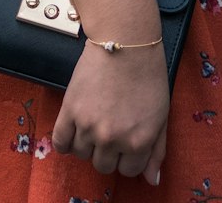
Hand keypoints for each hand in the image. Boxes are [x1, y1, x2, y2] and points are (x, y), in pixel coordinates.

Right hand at [52, 42, 168, 183]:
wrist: (125, 40)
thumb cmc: (148, 74)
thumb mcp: (161, 114)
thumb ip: (157, 150)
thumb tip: (151, 181)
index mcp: (138, 142)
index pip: (128, 170)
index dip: (127, 155)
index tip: (126, 138)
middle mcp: (113, 139)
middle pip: (102, 166)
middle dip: (108, 150)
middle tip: (110, 126)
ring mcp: (89, 126)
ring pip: (82, 155)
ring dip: (87, 143)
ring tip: (95, 120)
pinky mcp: (70, 111)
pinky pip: (60, 143)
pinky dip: (65, 142)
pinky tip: (74, 129)